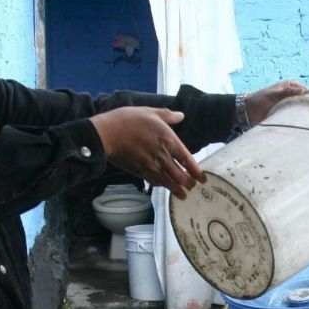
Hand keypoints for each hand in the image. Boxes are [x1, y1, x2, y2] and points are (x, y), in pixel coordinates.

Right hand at [90, 107, 205, 199]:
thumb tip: (181, 115)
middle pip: (181, 176)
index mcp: (169, 141)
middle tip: (193, 186)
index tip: (202, 179)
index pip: (188, 161)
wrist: (106, 134)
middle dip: (189, 183)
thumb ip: (168, 115)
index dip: (197, 172)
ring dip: (177, 190)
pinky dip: (162, 185)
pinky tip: (164, 186)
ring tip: (183, 195)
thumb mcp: (151, 112)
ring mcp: (151, 166)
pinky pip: (155, 182)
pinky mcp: (139, 171)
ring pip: (169, 183)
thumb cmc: (128, 120)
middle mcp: (163, 156)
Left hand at [245, 80, 305, 125]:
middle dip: (306, 106)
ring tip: (307, 120)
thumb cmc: (260, 99)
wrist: (249, 111)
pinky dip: (296, 120)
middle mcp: (290, 95)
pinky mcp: (284, 114)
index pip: (304, 89)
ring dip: (301, 114)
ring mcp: (288, 105)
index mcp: (289, 86)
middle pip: (303, 100)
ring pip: (299, 109)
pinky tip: (299, 123)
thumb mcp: (274, 94)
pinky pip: (293, 117)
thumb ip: (288, 92)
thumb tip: (303, 90)